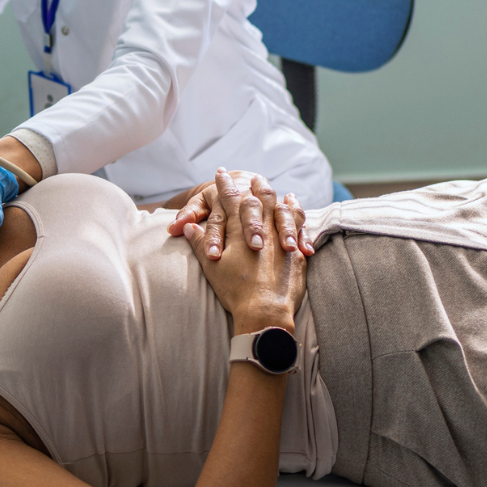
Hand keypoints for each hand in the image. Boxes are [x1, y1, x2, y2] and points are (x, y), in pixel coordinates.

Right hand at [183, 170, 305, 332]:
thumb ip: (200, 242)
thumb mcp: (212, 266)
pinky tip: (292, 204)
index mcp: (239, 229)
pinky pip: (297, 223)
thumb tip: (188, 227)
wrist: (265, 312)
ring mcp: (281, 237)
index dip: (224, 185)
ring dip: (272, 194)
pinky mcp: (295, 251)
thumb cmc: (235, 290)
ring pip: (278, 207)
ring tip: (269, 187)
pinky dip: (293, 210)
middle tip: (248, 177)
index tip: (220, 173)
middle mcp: (262, 228)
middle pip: (258, 198)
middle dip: (251, 186)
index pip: (231, 198)